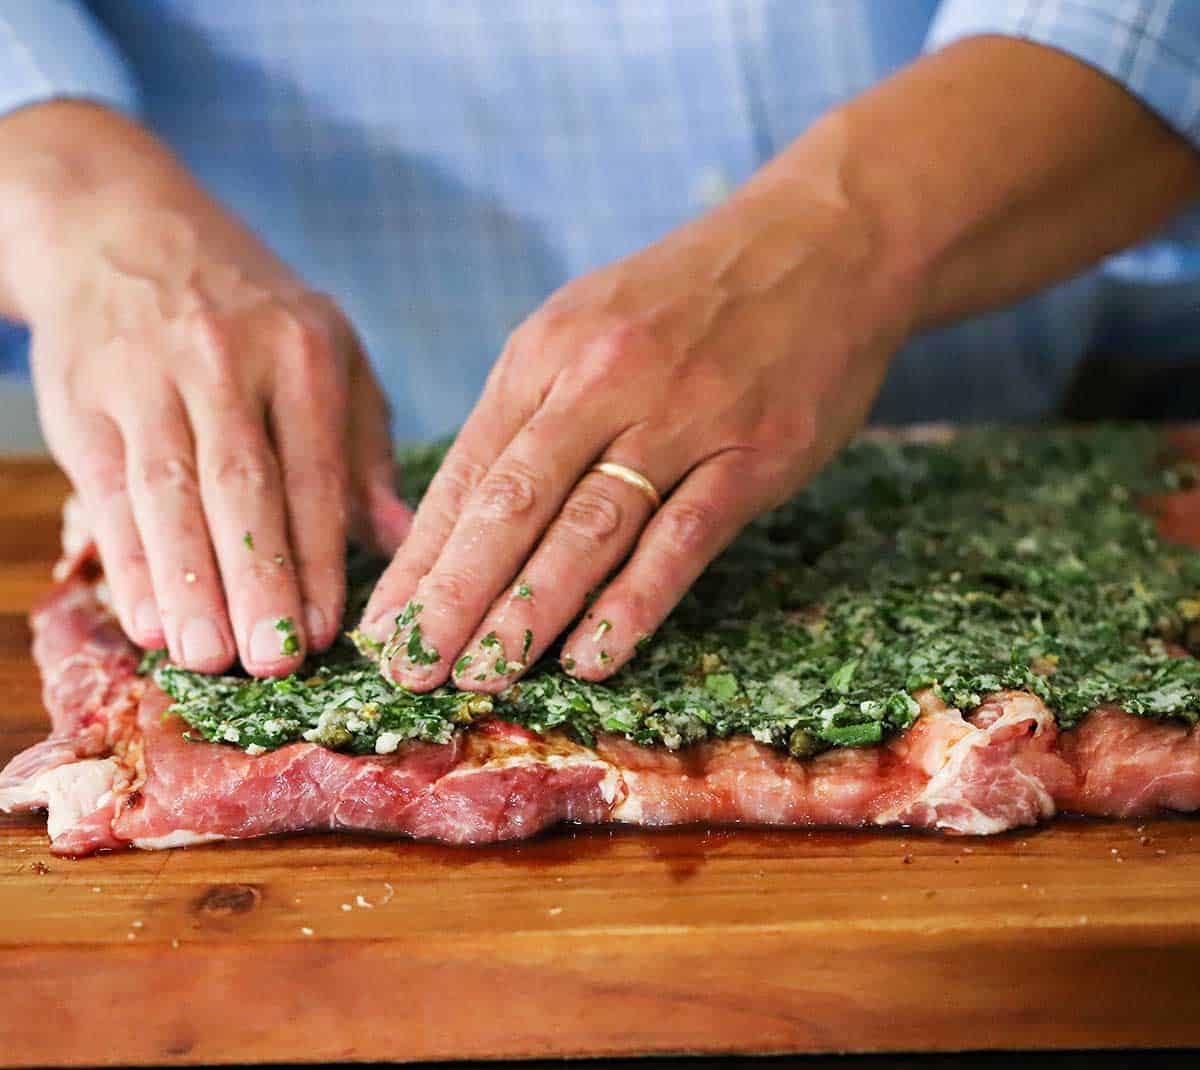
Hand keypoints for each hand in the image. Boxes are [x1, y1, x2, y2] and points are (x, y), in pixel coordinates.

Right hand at [0, 104, 408, 675]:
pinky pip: (111, 491)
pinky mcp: (84, 399)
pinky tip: (149, 618)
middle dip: (259, 581)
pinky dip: (130, 560)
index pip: (314, 472)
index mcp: (301, 351)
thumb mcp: (328, 351)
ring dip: (189, 585)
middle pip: (241, 487)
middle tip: (273, 663)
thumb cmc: (250, 309)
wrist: (121, 226)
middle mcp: (224, 359)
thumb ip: (361, 446)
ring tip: (207, 658)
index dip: (319, 556)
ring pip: (171, 494)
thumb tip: (396, 537)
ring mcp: (147, 376)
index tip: (327, 631)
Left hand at [362, 155, 913, 689]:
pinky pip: (681, 538)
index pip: (467, 474)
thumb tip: (461, 522)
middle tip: (412, 670)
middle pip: (511, 505)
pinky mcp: (753, 452)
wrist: (822, 240)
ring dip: (528, 610)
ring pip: (587, 528)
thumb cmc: (688, 301)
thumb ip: (528, 417)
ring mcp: (680, 416)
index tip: (383, 628)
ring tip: (482, 675)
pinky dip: (634, 603)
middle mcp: (601, 381)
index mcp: (546, 353)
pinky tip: (593, 657)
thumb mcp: (586, 329)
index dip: (421, 559)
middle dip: (453, 596)